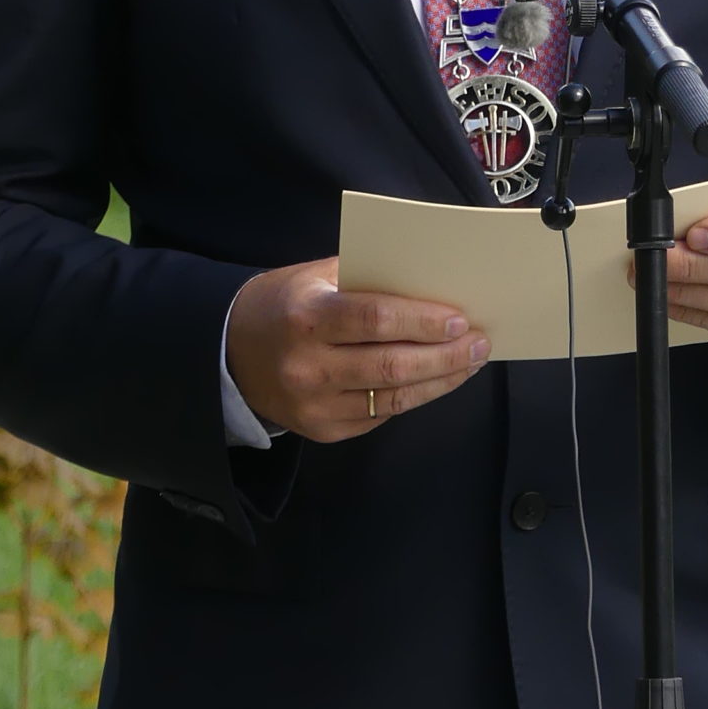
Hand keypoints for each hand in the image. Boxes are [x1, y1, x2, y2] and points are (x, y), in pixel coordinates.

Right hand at [225, 258, 489, 441]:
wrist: (227, 356)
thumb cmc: (281, 304)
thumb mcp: (312, 277)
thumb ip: (365, 278)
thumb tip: (428, 283)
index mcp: (306, 318)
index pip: (375, 320)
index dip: (422, 321)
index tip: (460, 318)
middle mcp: (309, 367)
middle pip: (392, 365)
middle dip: (445, 356)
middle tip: (479, 343)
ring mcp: (316, 406)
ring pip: (394, 398)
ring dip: (440, 380)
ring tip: (469, 363)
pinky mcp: (324, 431)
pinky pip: (381, 416)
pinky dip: (414, 396)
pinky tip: (436, 380)